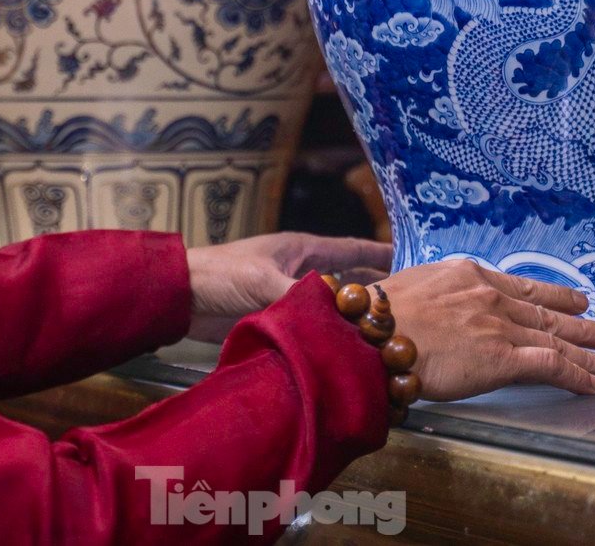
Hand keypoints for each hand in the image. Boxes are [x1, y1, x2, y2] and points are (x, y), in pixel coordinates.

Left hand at [186, 233, 390, 342]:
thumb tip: (339, 315)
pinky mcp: (279, 317)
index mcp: (302, 250)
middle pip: (348, 278)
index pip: (351, 249)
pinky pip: (314, 323)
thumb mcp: (263, 280)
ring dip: (353, 314)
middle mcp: (301, 271)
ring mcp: (290, 294)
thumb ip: (302, 296)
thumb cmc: (221, 275)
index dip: (380, 253)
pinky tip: (346, 346)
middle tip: (408, 303)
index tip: (411, 257)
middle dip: (375, 288)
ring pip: (333, 304)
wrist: (183, 298)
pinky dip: (330, 331)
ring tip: (384, 329)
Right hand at [377, 260, 594, 400]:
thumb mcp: (413, 286)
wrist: (374, 334)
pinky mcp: (503, 358)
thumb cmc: (379, 316)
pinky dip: (576, 374)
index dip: (552, 296)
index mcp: (469, 275)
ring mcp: (500, 327)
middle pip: (546, 313)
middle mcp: (491, 297)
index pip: (521, 288)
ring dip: (588, 352)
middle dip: (581, 324)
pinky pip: (550, 366)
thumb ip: (437, 294)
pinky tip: (592, 382)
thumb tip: (435, 306)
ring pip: (556, 339)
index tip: (573, 299)